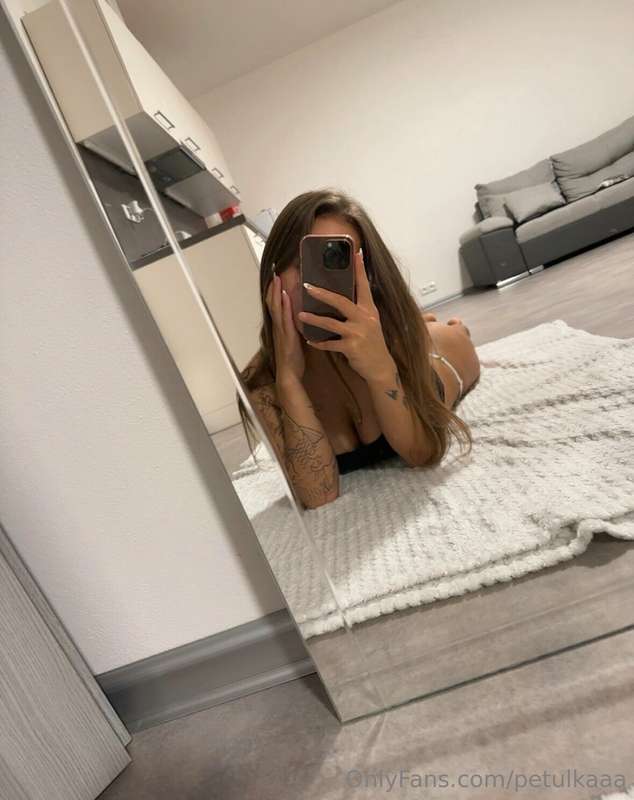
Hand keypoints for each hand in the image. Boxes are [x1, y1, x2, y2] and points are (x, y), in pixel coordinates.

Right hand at [266, 273, 304, 382]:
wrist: (290, 374)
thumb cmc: (294, 359)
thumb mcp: (295, 339)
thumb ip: (297, 326)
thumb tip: (303, 315)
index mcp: (281, 326)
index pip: (276, 305)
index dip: (274, 291)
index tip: (276, 277)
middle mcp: (279, 326)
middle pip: (273, 302)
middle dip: (273, 287)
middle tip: (274, 271)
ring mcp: (281, 330)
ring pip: (276, 307)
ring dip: (276, 291)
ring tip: (277, 277)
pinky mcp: (286, 335)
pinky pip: (284, 317)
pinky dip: (283, 305)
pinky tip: (284, 295)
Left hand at [297, 249, 394, 382]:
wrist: (380, 367)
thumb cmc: (373, 344)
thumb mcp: (371, 323)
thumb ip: (360, 310)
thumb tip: (348, 296)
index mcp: (369, 310)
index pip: (364, 286)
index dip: (359, 270)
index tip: (356, 253)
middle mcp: (365, 318)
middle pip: (341, 301)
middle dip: (322, 293)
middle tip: (307, 286)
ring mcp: (358, 333)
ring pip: (331, 323)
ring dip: (314, 319)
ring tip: (300, 314)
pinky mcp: (351, 347)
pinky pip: (330, 343)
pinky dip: (319, 342)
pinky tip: (309, 340)